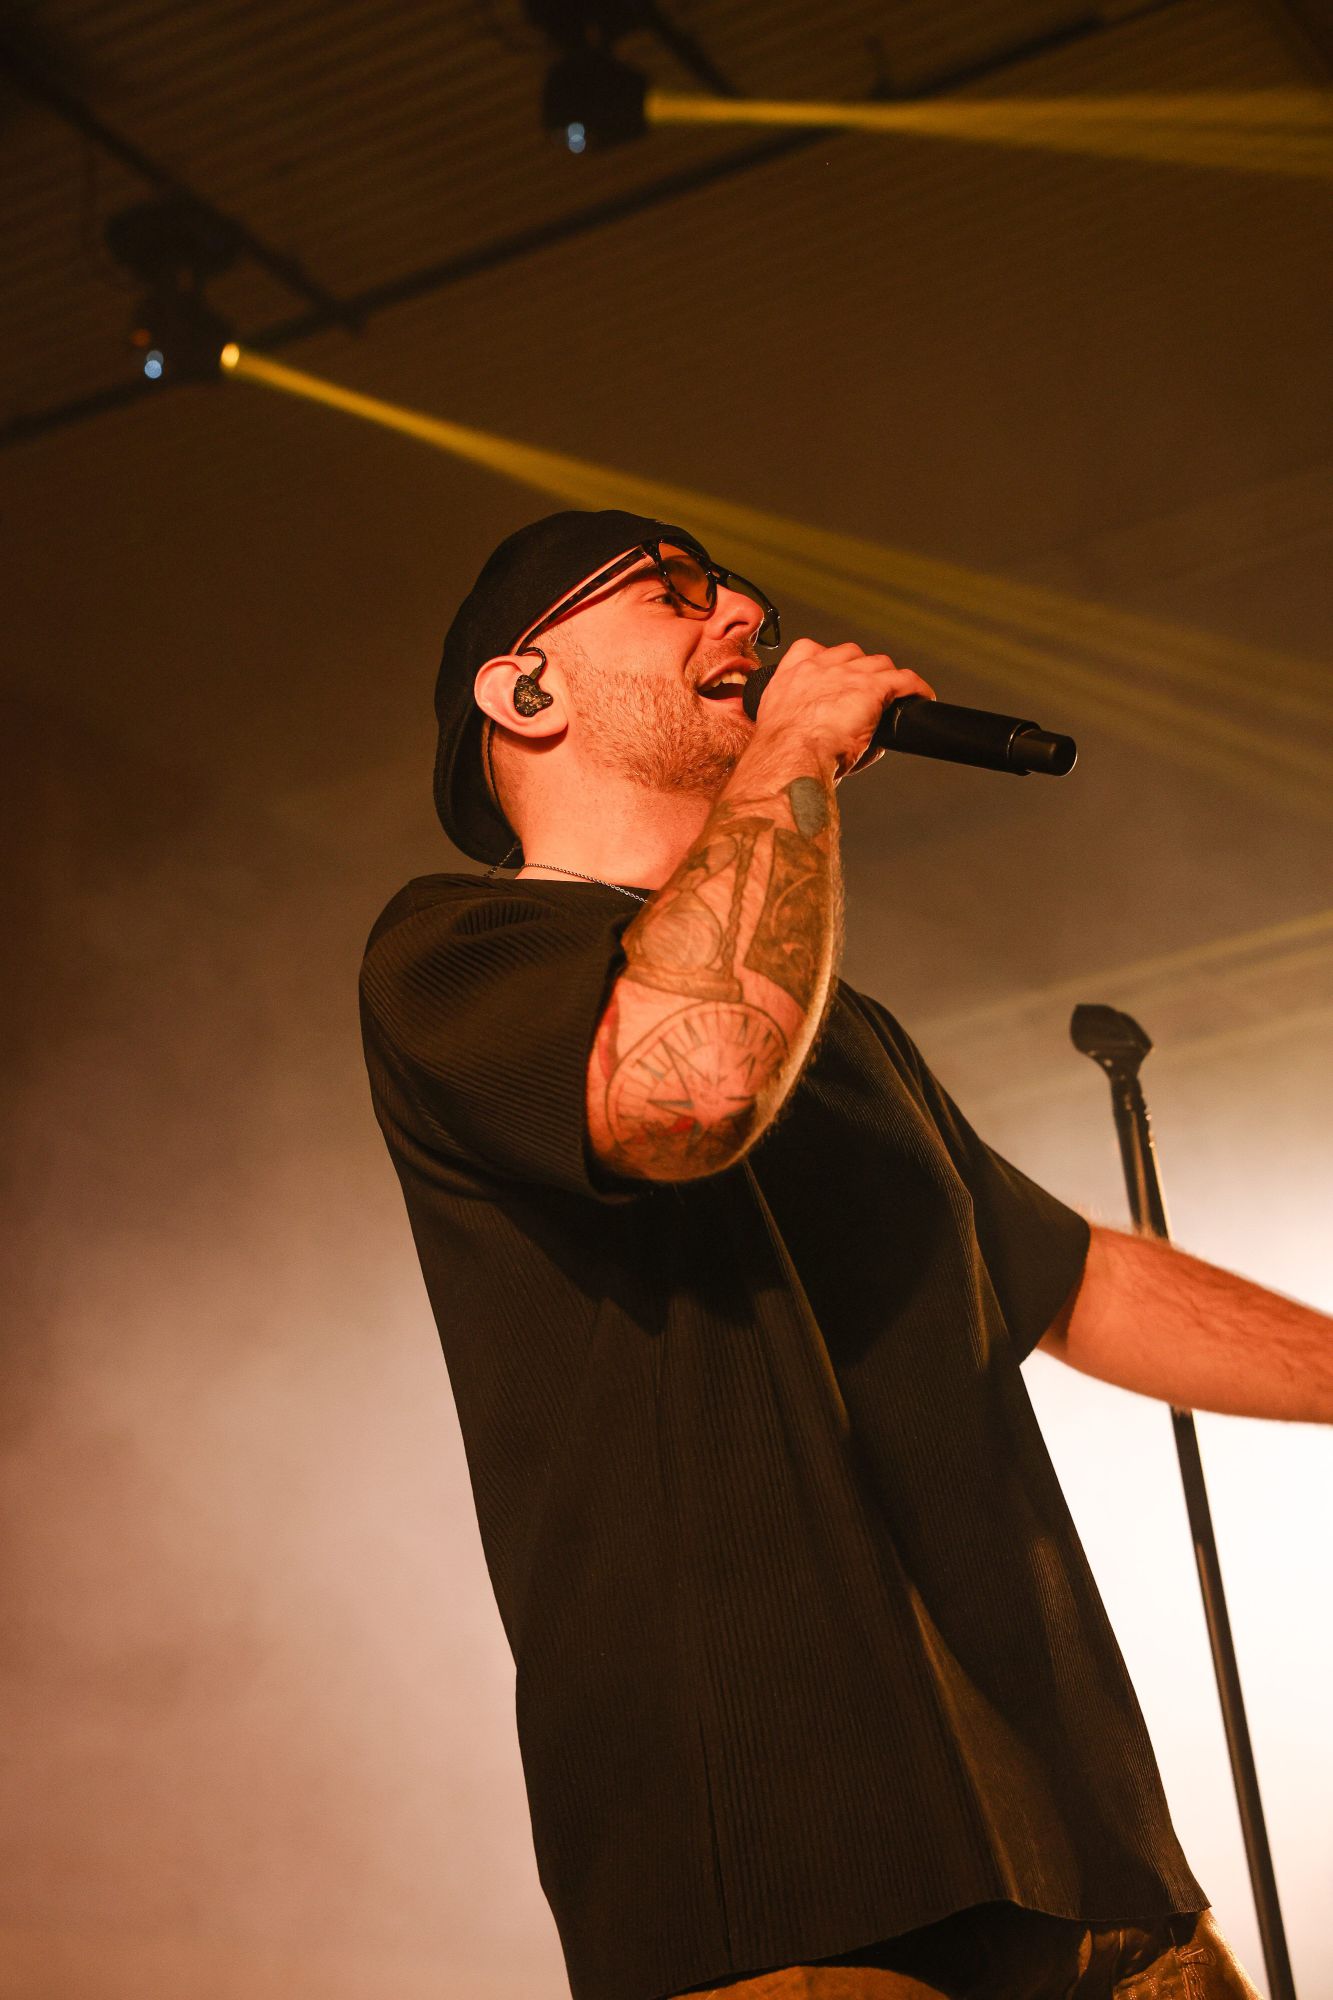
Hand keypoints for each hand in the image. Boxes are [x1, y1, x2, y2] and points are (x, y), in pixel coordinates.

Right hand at [749, 639, 935, 778]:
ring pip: (879, 664)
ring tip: (896, 694)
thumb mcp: (784, 728)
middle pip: (851, 654)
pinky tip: (922, 696)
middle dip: (861, 669)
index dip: (830, 662)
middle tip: (868, 691)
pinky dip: (916, 688)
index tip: (836, 674)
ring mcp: (848, 674)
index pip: (812, 650)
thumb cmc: (783, 753)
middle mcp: (819, 667)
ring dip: (887, 677)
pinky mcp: (873, 687)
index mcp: (791, 675)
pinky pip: (904, 679)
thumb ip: (806, 719)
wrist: (791, 756)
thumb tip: (834, 732)